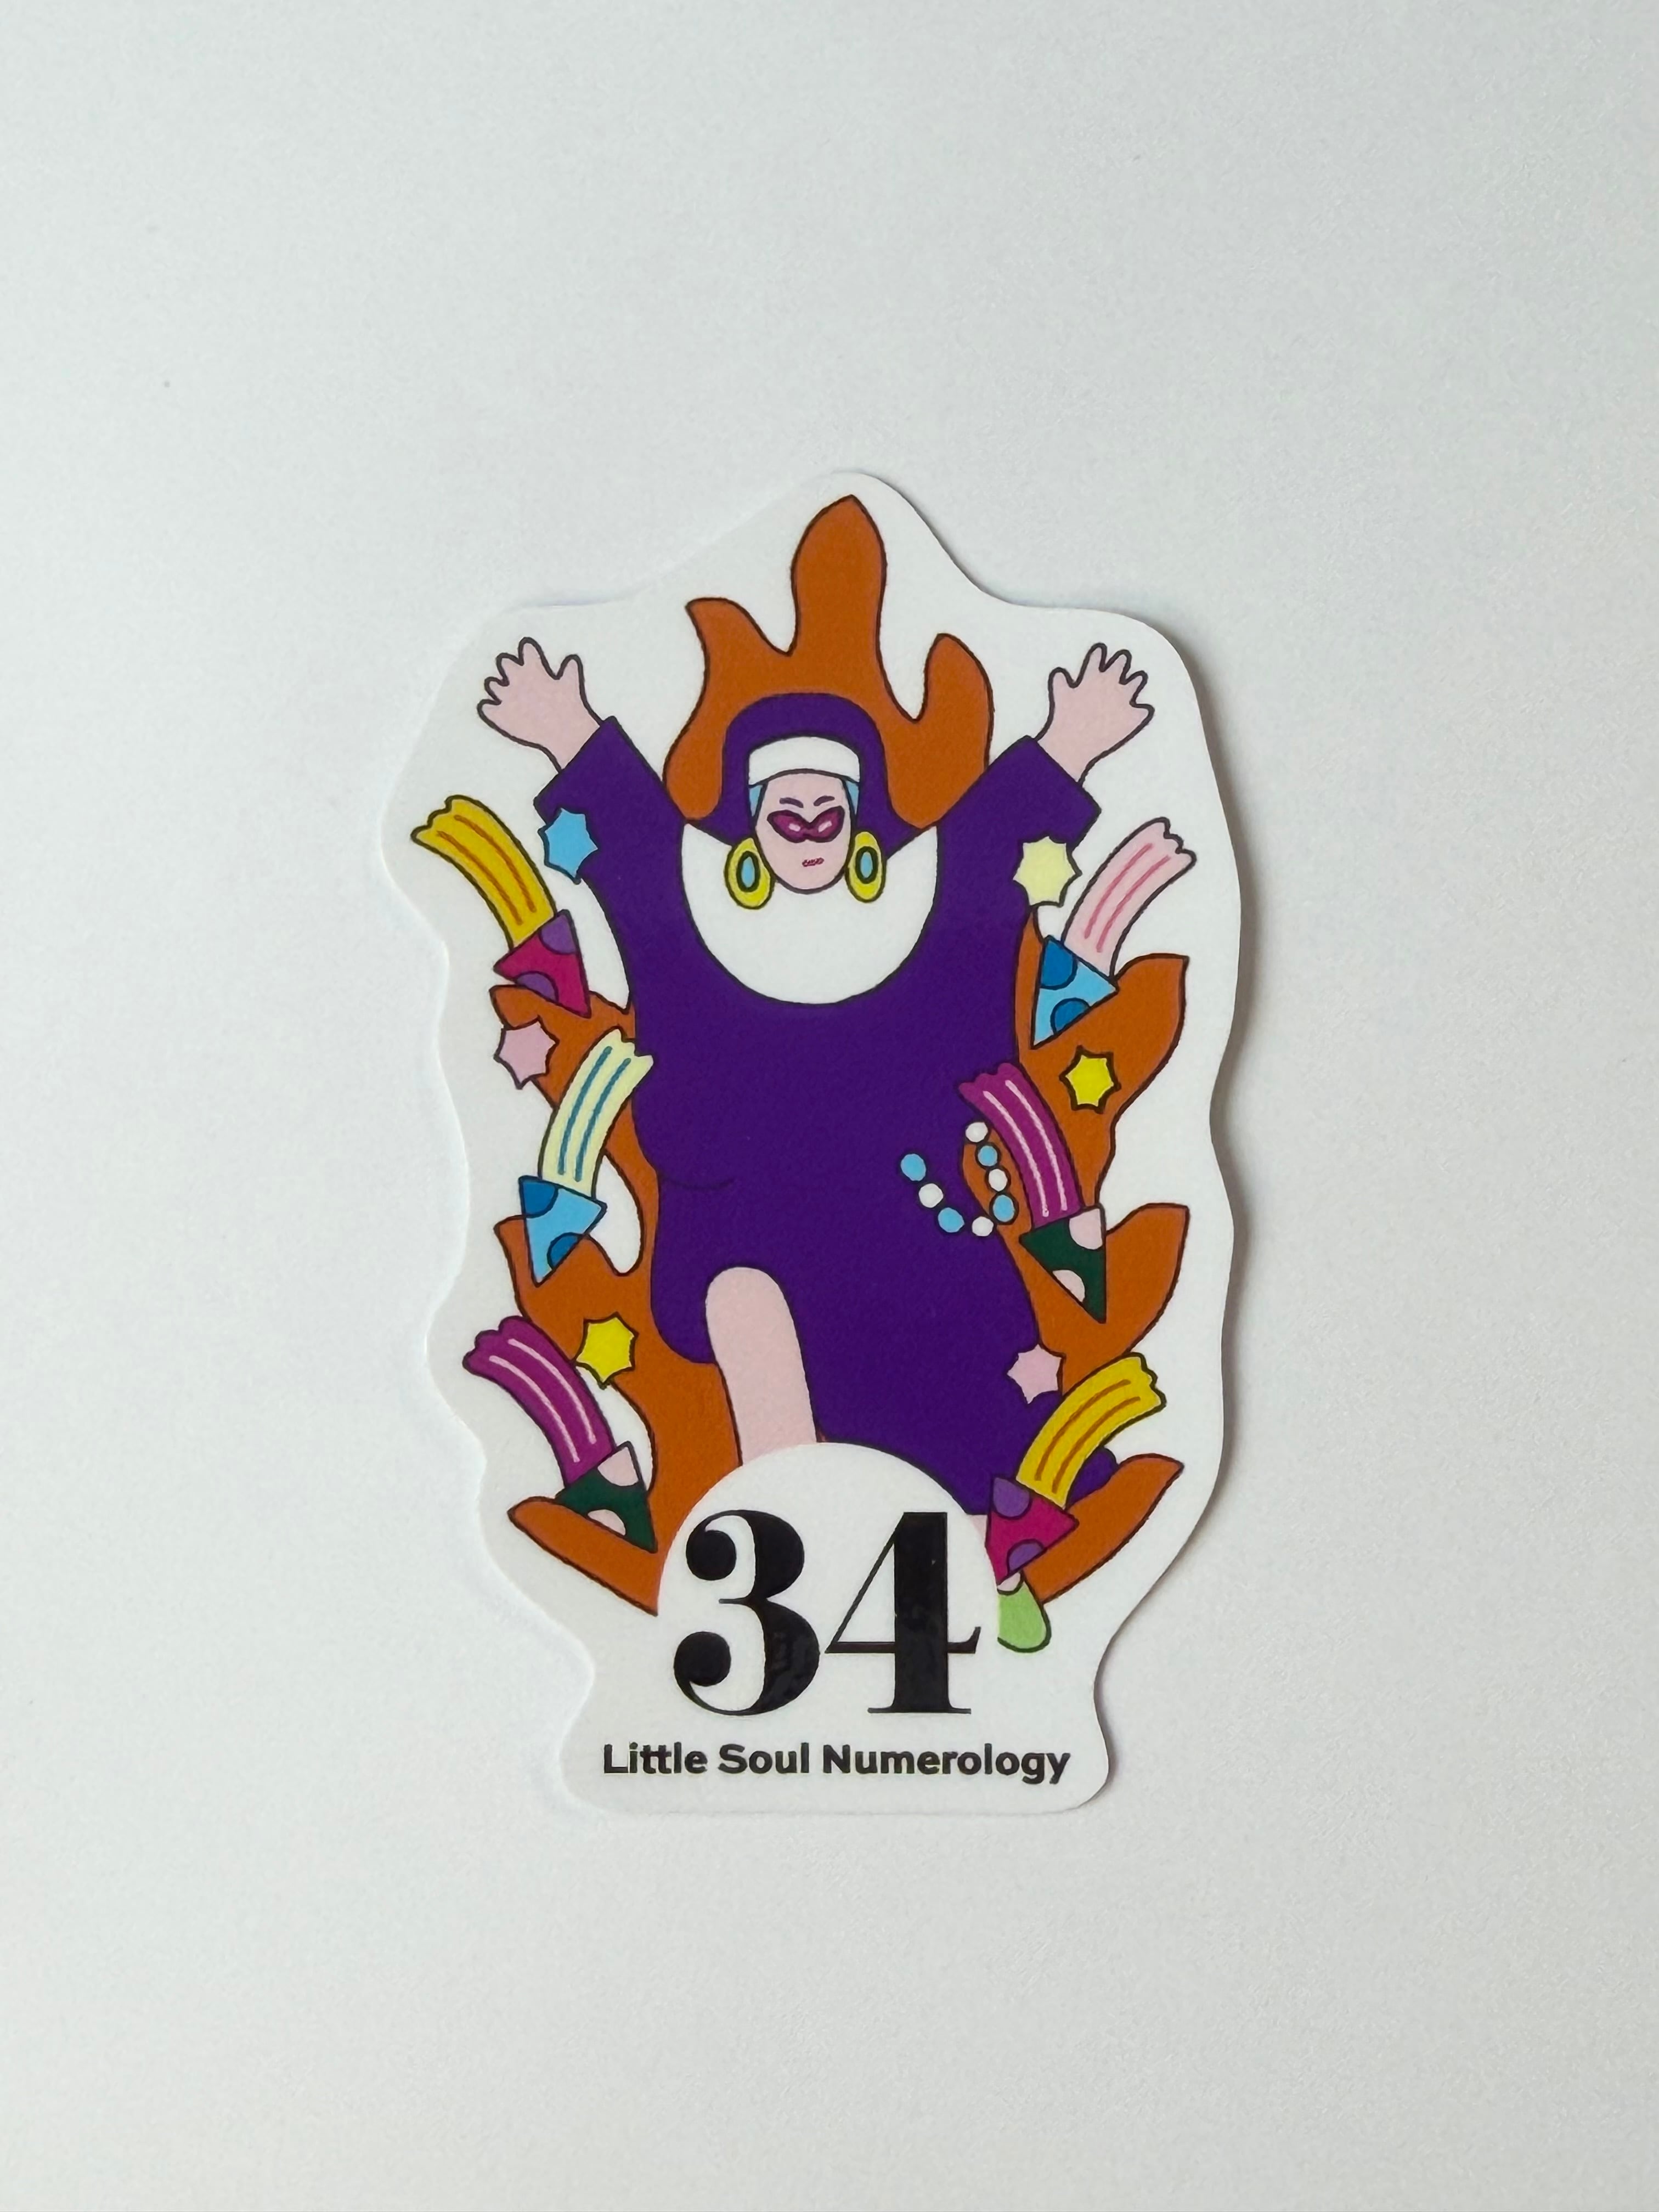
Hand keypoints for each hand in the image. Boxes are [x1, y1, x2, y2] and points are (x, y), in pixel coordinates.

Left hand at [478, 640, 599, 766]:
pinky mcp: (500, 715)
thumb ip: (570, 671)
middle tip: (512, 671)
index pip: (527, 651)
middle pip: (505, 663)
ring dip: (497, 687)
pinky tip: (490, 709)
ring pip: (492, 685)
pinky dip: (488, 708)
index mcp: (533, 669)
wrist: (561, 732)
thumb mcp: (571, 685)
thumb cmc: (568, 707)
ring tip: (501, 691)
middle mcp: (516, 679)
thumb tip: (572, 660)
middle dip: (508, 666)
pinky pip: (486, 708)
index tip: (528, 650)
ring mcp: (506, 697)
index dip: (528, 650)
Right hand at [1036, 645, 1152, 780]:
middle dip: (1121, 660)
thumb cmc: (1065, 718)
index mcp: (1092, 676)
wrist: (1076, 742)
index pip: (1097, 658)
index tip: (1101, 649)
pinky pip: (1143, 710)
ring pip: (1136, 682)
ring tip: (1138, 678)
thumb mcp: (1059, 696)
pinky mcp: (1133, 716)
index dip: (1099, 653)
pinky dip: (1142, 711)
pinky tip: (1144, 711)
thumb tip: (1059, 672)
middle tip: (1123, 657)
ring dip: (1136, 680)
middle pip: (1120, 664)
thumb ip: (1060, 682)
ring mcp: (1124, 698)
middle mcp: (1111, 683)